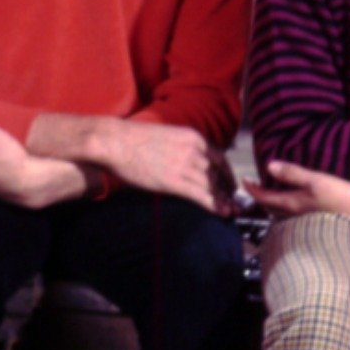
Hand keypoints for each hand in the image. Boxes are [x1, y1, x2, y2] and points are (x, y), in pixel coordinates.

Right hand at [96, 120, 233, 216]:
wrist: (116, 141)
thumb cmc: (134, 139)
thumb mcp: (167, 136)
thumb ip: (182, 147)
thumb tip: (187, 160)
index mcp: (193, 138)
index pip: (219, 158)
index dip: (227, 174)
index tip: (230, 184)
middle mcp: (194, 150)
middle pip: (219, 173)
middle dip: (228, 189)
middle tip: (233, 201)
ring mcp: (185, 165)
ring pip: (213, 186)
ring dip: (224, 200)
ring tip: (230, 211)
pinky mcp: (174, 181)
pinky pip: (201, 195)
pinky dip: (214, 205)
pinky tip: (221, 213)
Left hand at [243, 161, 349, 228]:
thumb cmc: (341, 197)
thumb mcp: (316, 180)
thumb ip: (293, 173)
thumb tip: (269, 165)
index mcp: (292, 204)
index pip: (264, 198)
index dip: (252, 189)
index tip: (244, 180)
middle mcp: (294, 216)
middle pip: (270, 208)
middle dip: (260, 198)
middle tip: (255, 186)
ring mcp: (305, 221)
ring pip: (281, 213)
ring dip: (273, 204)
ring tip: (272, 192)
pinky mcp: (315, 222)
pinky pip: (293, 216)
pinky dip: (286, 207)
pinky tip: (294, 202)